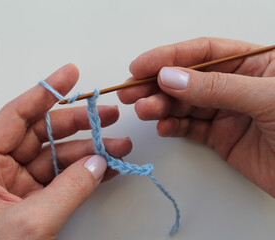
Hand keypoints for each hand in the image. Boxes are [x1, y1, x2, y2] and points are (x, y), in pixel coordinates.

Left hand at [0, 64, 131, 238]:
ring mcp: (23, 185)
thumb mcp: (30, 224)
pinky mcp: (40, 201)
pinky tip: (110, 167)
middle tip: (108, 114)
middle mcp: (1, 170)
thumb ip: (68, 189)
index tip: (71, 74)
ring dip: (91, 149)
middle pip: (43, 133)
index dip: (44, 92)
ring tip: (120, 146)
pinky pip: (67, 178)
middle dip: (77, 122)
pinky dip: (89, 172)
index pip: (15, 117)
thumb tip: (99, 163)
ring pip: (60, 156)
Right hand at [118, 38, 274, 196]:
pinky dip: (173, 126)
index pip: (203, 52)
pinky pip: (190, 128)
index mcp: (253, 63)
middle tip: (131, 91)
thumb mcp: (266, 98)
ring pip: (185, 104)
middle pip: (187, 78)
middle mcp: (235, 85)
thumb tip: (170, 77)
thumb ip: (216, 87)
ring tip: (144, 110)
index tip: (141, 65)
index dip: (169, 56)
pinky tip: (162, 125)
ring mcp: (226, 111)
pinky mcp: (220, 137)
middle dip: (157, 83)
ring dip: (161, 106)